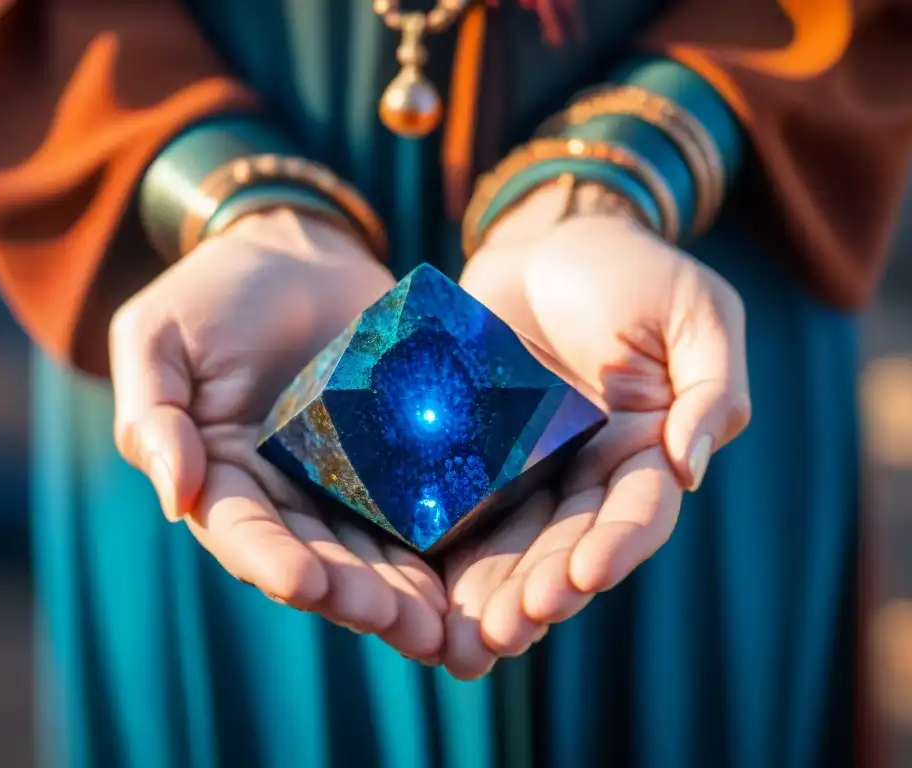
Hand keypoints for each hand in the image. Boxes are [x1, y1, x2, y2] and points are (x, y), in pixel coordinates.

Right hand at [110, 208, 446, 661]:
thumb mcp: (159, 337)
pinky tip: (468, 574)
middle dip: (356, 593)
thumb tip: (175, 498)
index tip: (308, 584)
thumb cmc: (214, 290)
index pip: (243, 532)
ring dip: (402, 590)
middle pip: (318, 556)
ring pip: (371, 548)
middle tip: (400, 622)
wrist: (298, 251)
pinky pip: (418, 506)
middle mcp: (283, 493)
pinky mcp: (395, 459)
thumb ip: (153, 415)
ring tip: (440, 623)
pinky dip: (440, 545)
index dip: (273, 561)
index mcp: (222, 478)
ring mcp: (343, 481)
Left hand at [441, 185, 751, 677]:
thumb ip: (711, 387)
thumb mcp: (696, 311)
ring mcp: (527, 466)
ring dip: (491, 592)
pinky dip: (447, 551)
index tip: (583, 578)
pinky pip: (460, 503)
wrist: (545, 238)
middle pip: (567, 543)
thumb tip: (691, 467)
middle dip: (539, 590)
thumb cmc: (630, 269)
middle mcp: (588, 471)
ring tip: (463, 641)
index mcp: (648, 449)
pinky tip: (426, 593)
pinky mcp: (474, 451)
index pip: (638, 512)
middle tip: (504, 632)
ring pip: (512, 540)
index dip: (615, 548)